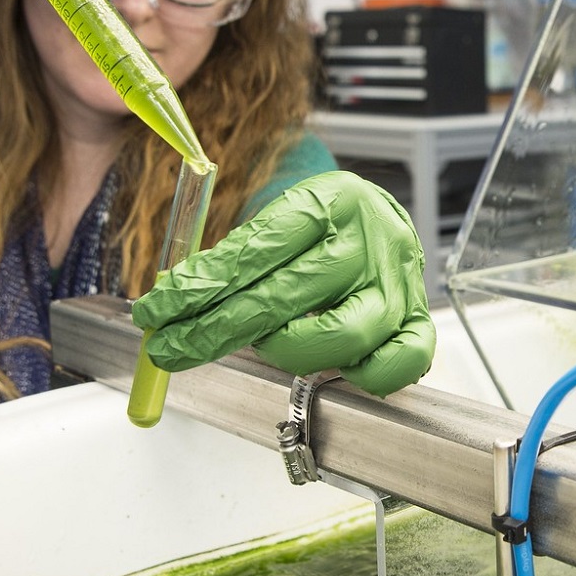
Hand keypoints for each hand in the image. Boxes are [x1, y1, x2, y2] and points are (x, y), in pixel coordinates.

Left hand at [132, 171, 435, 396]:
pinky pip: (393, 367)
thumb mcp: (279, 219)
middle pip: (283, 297)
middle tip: (171, 348)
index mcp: (332, 201)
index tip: (158, 311)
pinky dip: (357, 374)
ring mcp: (398, 286)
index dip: (198, 288)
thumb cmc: (322, 226)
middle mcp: (371, 242)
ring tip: (264, 342)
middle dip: (213, 330)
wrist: (382, 222)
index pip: (254, 251)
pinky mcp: (416, 322)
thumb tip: (174, 301)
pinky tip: (326, 362)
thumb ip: (234, 257)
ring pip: (340, 338)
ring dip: (285, 349)